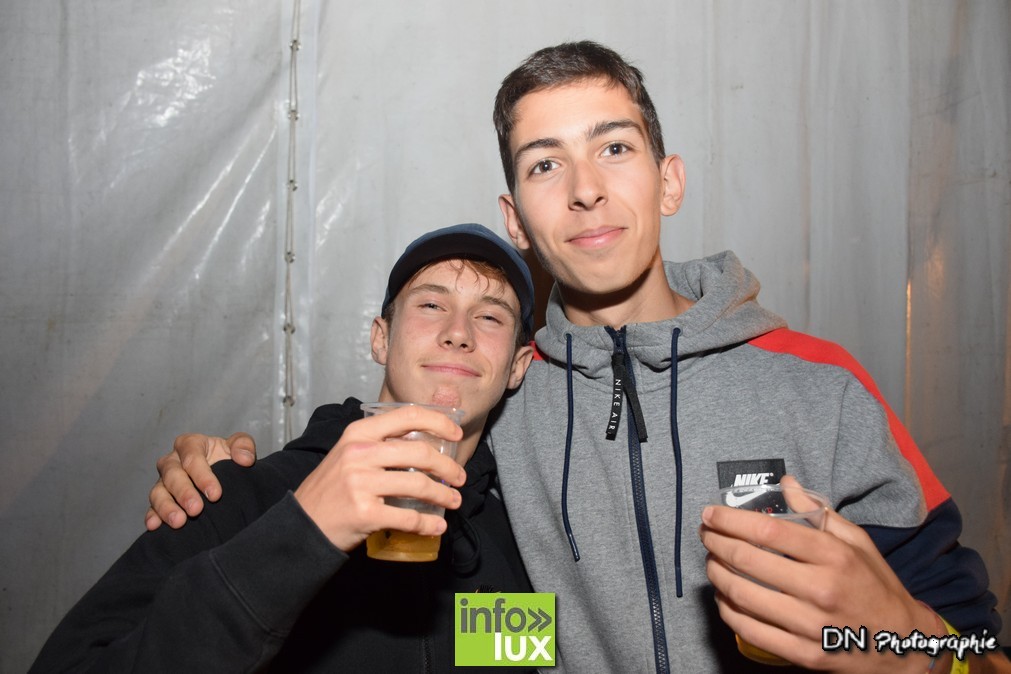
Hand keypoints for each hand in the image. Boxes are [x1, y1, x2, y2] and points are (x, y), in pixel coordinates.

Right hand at [145, 432, 256, 530]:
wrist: (223, 474)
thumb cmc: (228, 457)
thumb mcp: (239, 445)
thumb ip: (244, 445)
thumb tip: (244, 459)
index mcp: (190, 444)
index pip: (192, 457)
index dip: (202, 475)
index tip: (216, 494)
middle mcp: (173, 461)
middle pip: (172, 475)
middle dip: (184, 493)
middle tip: (196, 509)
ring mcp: (163, 481)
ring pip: (158, 492)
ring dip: (166, 507)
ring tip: (179, 521)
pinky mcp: (159, 499)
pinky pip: (152, 507)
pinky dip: (152, 516)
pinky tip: (154, 526)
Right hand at [293, 404, 466, 551]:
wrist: (302, 523)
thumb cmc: (331, 489)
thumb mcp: (348, 453)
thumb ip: (379, 444)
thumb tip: (424, 445)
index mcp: (358, 434)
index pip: (407, 416)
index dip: (438, 422)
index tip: (456, 434)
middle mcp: (359, 454)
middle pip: (420, 452)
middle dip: (448, 466)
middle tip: (459, 478)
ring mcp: (361, 483)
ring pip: (419, 485)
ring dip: (444, 495)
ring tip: (453, 501)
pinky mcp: (365, 513)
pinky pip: (408, 517)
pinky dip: (428, 524)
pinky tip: (437, 525)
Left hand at [699, 476, 940, 672]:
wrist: (902, 645)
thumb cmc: (875, 586)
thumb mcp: (857, 543)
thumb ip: (818, 513)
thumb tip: (787, 484)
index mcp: (833, 556)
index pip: (768, 531)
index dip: (730, 520)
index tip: (710, 514)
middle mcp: (820, 589)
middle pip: (747, 560)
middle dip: (715, 543)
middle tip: (705, 534)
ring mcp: (809, 625)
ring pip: (742, 594)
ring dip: (716, 574)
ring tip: (711, 562)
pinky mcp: (802, 654)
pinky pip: (749, 629)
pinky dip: (727, 609)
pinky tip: (724, 596)